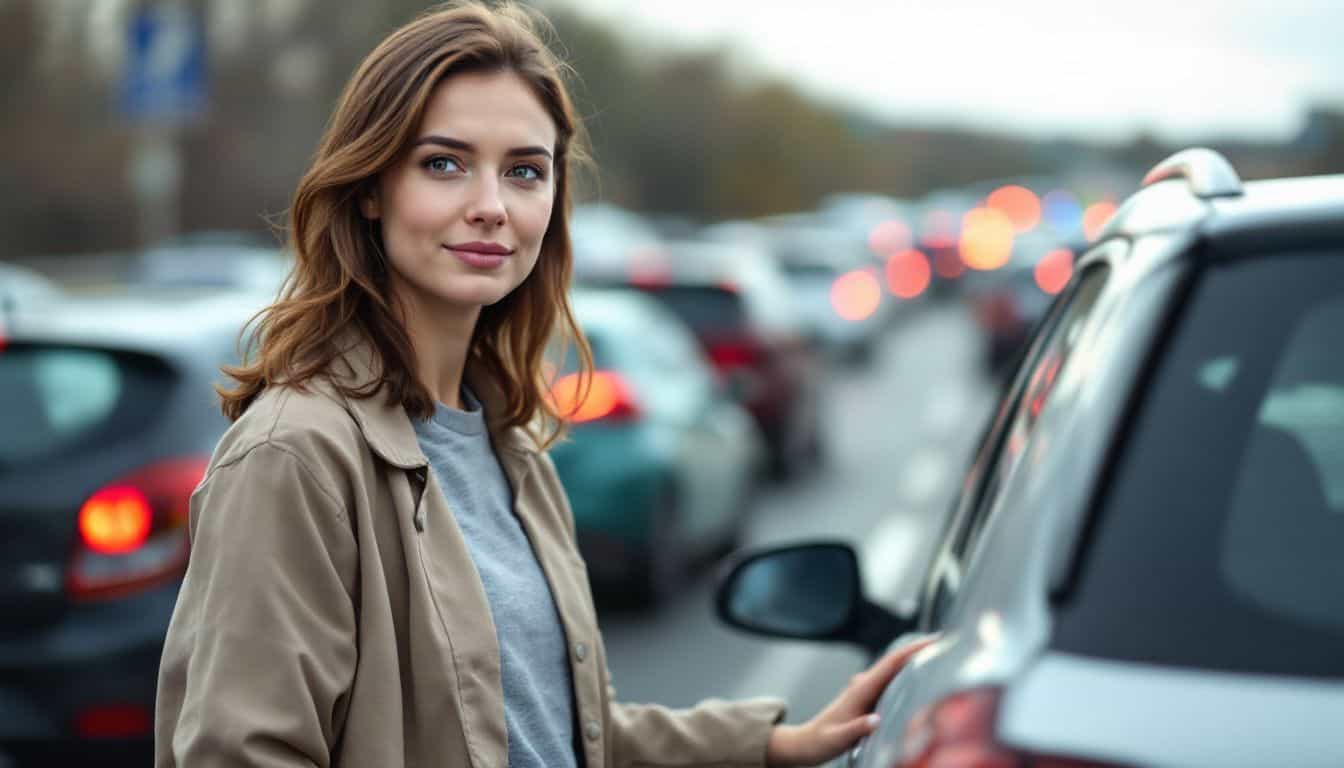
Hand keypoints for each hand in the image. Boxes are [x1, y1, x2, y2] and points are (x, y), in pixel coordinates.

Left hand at [764, 635, 935, 767]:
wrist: (806, 743)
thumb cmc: (820, 741)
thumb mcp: (837, 738)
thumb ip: (856, 729)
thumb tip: (877, 720)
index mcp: (861, 690)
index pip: (891, 663)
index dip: (912, 650)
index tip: (933, 641)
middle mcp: (865, 685)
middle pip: (896, 662)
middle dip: (919, 650)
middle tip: (946, 645)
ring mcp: (866, 691)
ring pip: (894, 671)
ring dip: (914, 662)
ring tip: (938, 658)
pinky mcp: (868, 700)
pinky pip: (891, 683)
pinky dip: (906, 677)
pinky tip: (918, 680)